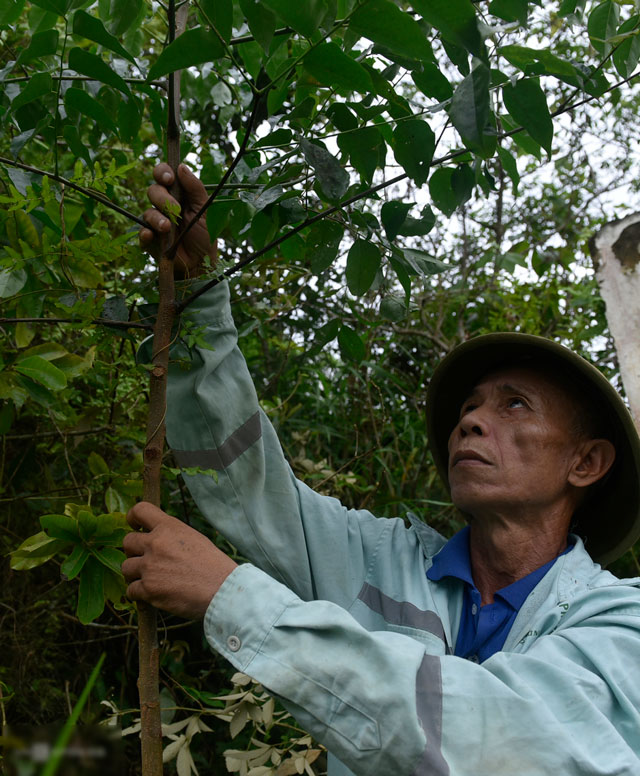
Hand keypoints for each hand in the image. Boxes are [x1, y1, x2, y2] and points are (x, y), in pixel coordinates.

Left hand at [122, 502, 235, 618]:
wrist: (222, 590)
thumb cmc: (213, 565)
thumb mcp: (194, 538)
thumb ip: (171, 535)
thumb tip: (154, 538)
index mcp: (169, 527)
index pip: (139, 510)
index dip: (132, 518)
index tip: (135, 527)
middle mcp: (156, 543)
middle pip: (127, 542)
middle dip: (134, 552)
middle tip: (147, 561)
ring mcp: (150, 566)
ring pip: (126, 568)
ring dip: (135, 575)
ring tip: (152, 580)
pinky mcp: (148, 589)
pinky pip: (131, 590)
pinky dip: (140, 595)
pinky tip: (154, 595)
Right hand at [140, 163, 216, 278]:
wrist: (202, 264)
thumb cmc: (205, 235)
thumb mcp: (205, 210)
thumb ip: (195, 188)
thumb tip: (181, 166)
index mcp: (178, 194)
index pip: (164, 175)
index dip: (162, 172)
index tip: (169, 178)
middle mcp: (164, 205)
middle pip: (153, 190)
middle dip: (162, 197)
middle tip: (175, 209)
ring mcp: (155, 222)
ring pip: (147, 211)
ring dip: (157, 218)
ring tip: (168, 228)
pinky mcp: (150, 239)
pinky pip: (141, 231)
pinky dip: (146, 232)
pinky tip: (152, 236)